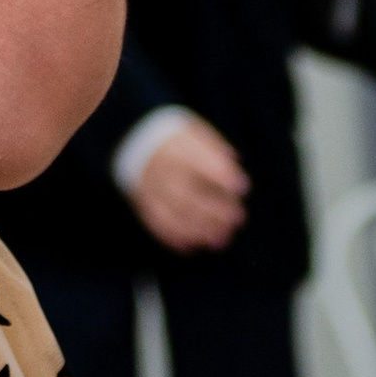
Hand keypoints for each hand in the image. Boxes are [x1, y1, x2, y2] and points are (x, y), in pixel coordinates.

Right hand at [123, 112, 248, 252]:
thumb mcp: (193, 131)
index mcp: (175, 146)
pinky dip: (174, 237)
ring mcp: (149, 187)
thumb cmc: (175, 140)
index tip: (242, 187)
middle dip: (214, 209)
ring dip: (199, 229)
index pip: (199, 161)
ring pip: (173, 212)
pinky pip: (156, 223)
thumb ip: (213, 147)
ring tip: (223, 238)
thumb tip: (231, 162)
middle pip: (186, 192)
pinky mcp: (142, 203)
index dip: (221, 175)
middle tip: (238, 218)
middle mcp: (160, 167)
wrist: (133, 141)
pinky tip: (193, 245)